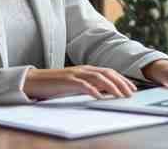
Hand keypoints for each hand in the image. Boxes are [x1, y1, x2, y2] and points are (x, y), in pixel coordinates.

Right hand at [22, 66, 136, 99]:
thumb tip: (105, 92)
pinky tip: (100, 97)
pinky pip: (83, 85)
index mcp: (87, 69)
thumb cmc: (57, 84)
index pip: (109, 72)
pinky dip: (93, 90)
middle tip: (131, 93)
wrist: (35, 80)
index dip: (122, 79)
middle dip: (121, 83)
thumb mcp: (76, 83)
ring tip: (120, 96)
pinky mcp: (67, 81)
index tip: (132, 88)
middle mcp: (84, 69)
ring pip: (98, 78)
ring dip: (111, 87)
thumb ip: (90, 85)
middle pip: (107, 73)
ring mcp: (76, 74)